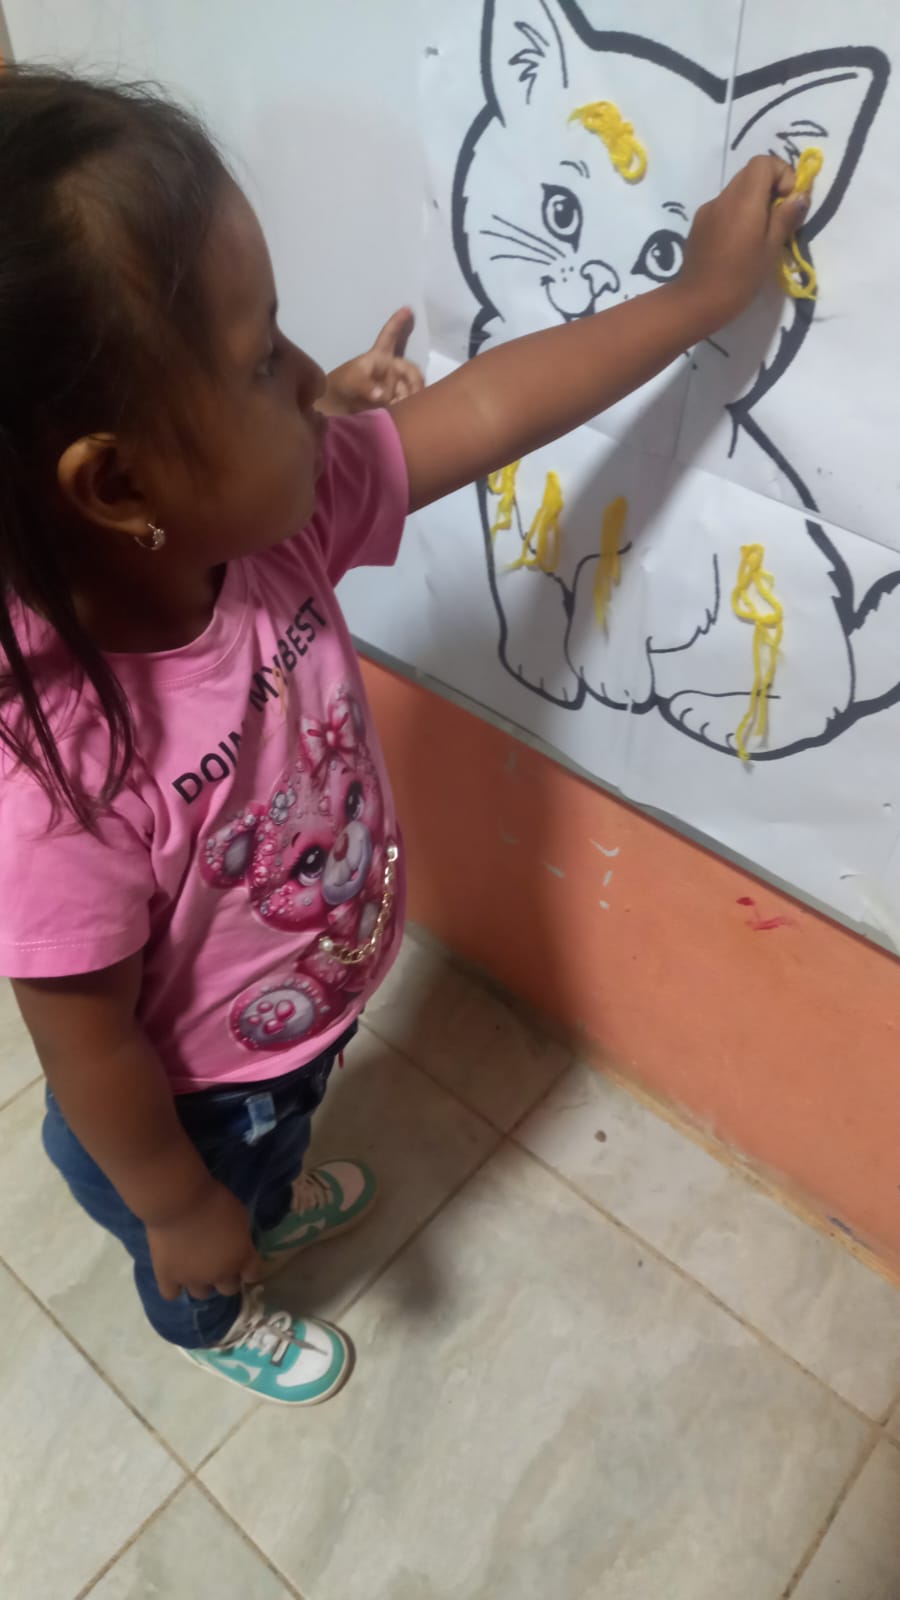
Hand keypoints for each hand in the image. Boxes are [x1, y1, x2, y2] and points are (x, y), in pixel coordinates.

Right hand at [146, 1179, 262, 1300]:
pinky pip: (171, 1293)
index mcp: (241, 1257)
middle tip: (218, 1261)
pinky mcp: (167, 1277)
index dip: (248, 1268)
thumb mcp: (240, 1214)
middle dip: (226, 1277)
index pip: (252, 1275)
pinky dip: (173, 1286)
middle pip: (229, 1289)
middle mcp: (219, 1274)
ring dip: (202, 1282)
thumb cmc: (214, 1200)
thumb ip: (241, 1236)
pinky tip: (173, 1273)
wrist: (179, 1201)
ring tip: (194, 1266)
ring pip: (202, 1293)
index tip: (243, 1260)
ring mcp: (192, 1279)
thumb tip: (237, 1244)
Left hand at [318, 307, 423, 414]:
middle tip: (412, 394)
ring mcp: (393, 385)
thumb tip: (381, 395)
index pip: (390, 336)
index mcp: (379, 357)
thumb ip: (366, 387)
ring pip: (412, 387)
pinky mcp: (394, 400)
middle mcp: (390, 369)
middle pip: (411, 370)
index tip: (408, 308)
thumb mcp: (351, 382)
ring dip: (411, 396)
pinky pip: (409, 401)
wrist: (337, 408)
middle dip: (415, 381)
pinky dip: (408, 405)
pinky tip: (402, 410)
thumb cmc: (342, 386)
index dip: (398, 322)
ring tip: (401, 405)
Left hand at [678, 155, 811, 330]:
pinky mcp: (698, 224)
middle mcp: (723, 197)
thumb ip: (786, 216)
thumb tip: (800, 195)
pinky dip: (736, 214)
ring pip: (736, 191)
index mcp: (744, 199)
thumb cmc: (740, 277)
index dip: (782, 174)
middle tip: (777, 217)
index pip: (763, 162)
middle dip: (769, 187)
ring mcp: (707, 210)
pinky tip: (737, 243)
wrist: (697, 301)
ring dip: (753, 202)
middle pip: (750, 173)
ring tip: (758, 233)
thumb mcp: (771, 248)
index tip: (787, 201)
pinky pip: (723, 208)